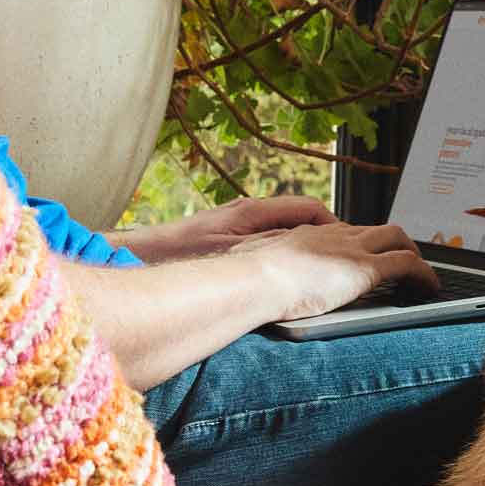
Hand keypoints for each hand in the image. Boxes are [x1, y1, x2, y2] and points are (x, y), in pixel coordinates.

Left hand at [111, 194, 338, 262]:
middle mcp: (246, 214)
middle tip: (340, 257)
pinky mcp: (223, 241)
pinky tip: (279, 278)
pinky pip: (265, 244)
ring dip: (301, 248)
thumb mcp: (236, 250)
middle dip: (322, 236)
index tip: (348, 242)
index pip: (309, 208)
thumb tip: (310, 244)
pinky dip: (279, 257)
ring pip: (283, 232)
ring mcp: (235, 226)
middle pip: (299, 219)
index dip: (334, 224)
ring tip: (315, 271)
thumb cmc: (178, 253)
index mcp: (254, 210)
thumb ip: (274, 245)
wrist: (136, 256)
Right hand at [230, 221, 439, 321]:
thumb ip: (273, 272)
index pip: (345, 232)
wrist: (250, 279)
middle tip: (405, 260)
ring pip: (397, 240)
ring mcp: (350, 249)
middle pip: (376, 230)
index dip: (362, 243)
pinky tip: (430, 288)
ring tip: (422, 276)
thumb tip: (268, 285)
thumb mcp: (257, 269)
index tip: (367, 255)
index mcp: (308, 235)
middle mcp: (333, 235)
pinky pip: (407, 264)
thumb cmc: (244, 281)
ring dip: (413, 255)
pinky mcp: (364, 267)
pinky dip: (424, 274)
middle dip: (395, 243)